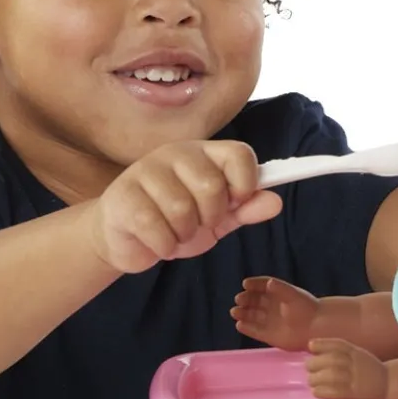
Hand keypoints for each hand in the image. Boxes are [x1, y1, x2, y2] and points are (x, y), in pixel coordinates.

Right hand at [87, 141, 283, 275]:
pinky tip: (156, 241)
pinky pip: (155, 228)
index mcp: (203, 153)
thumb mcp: (216, 219)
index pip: (239, 154)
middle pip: (211, 185)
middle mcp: (174, 154)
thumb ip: (244, 209)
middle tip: (197, 223)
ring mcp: (145, 171)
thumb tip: (274, 202)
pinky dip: (163, 245)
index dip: (245, 184)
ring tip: (173, 232)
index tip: (235, 203)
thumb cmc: (173, 222)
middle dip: (210, 217)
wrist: (124, 238)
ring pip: (182, 210)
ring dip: (184, 234)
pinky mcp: (122, 196)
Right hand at [231, 276, 318, 349]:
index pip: (262, 287)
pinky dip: (246, 328)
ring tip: (234, 312)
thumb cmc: (306, 308)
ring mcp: (270, 322)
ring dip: (243, 314)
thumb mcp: (293, 295)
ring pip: (252, 316)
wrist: (316, 328)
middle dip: (246, 300)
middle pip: (255, 301)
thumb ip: (280, 288)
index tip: (245, 284)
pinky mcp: (269, 336)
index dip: (254, 285)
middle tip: (239, 299)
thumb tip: (269, 283)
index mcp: (278, 294)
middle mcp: (272, 307)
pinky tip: (239, 324)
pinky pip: (254, 331)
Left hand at [306, 337, 389, 398]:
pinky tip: (317, 392)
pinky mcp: (353, 397)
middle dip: (315, 362)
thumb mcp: (360, 358)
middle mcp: (357, 366)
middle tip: (309, 368)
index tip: (311, 346)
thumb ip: (343, 354)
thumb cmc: (370, 375)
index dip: (323, 344)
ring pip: (331, 376)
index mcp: (358, 354)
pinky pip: (333, 393)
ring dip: (315, 378)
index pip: (339, 345)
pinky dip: (321, 391)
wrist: (390, 392)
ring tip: (312, 381)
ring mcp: (356, 381)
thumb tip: (314, 351)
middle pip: (332, 360)